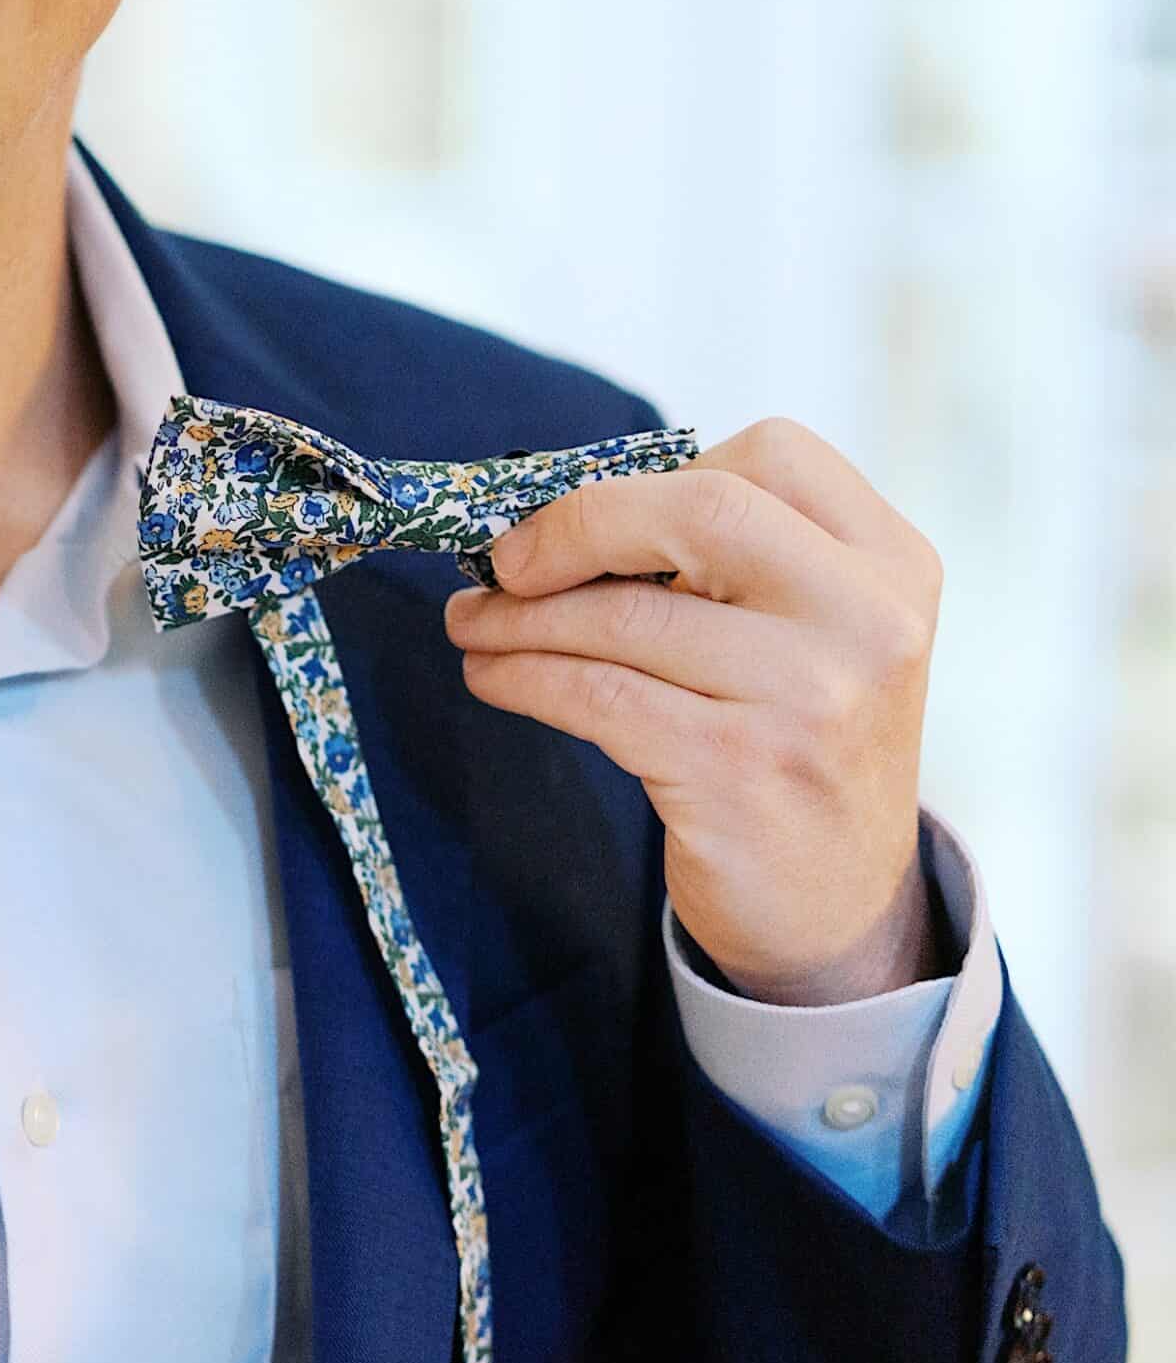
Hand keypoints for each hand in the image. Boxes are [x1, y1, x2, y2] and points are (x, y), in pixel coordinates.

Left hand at [441, 418, 944, 1005]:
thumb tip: (550, 517)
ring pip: (623, 615)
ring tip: (472, 623)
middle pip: (697, 508)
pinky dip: (522, 676)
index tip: (576, 516)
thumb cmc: (792, 746)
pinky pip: (595, 695)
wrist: (835, 908)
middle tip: (501, 561)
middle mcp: (868, 619)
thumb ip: (725, 564)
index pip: (771, 455)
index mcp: (890, 563)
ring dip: (519, 616)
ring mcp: (810, 694)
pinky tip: (493, 676)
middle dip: (573, 526)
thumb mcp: (806, 638)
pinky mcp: (737, 767)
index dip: (652, 475)